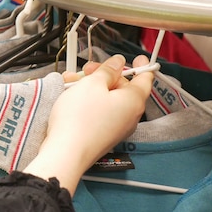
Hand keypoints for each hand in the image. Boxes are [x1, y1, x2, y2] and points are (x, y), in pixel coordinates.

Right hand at [22, 54, 152, 195]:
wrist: (66, 153)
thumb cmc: (80, 120)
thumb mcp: (92, 83)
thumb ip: (107, 70)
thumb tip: (117, 64)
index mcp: (134, 100)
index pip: (145, 78)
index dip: (141, 65)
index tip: (137, 58)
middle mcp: (129, 116)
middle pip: (123, 88)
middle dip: (105, 75)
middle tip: (88, 69)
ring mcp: (116, 128)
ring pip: (108, 99)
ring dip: (92, 87)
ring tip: (72, 82)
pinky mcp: (102, 135)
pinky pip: (100, 113)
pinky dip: (88, 102)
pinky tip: (72, 97)